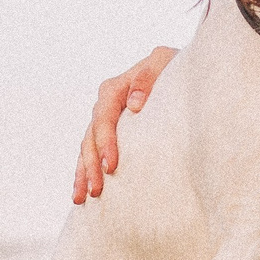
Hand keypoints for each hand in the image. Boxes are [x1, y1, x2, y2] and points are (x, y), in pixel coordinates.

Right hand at [72, 46, 178, 203]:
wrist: (178, 74)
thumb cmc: (172, 68)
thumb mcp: (164, 61)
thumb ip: (148, 77)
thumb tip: (134, 104)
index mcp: (113, 89)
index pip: (104, 119)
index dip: (105, 143)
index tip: (112, 166)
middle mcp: (104, 106)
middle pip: (91, 138)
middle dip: (91, 166)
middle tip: (97, 191)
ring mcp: (104, 121)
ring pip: (86, 150)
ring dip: (83, 174)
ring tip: (81, 198)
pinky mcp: (109, 135)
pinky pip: (91, 155)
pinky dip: (85, 173)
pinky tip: (82, 194)